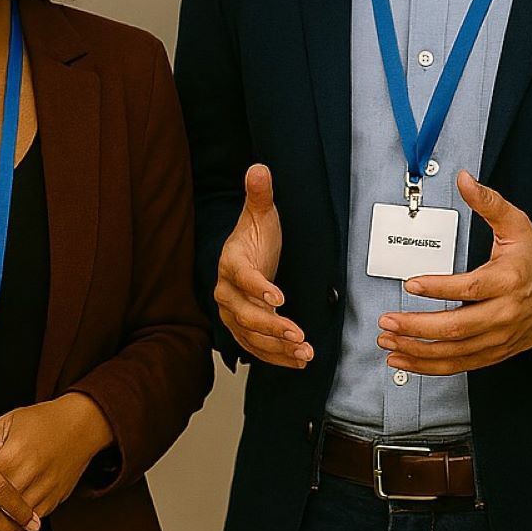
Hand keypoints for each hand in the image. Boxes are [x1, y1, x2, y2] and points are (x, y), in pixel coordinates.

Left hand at [0, 393, 114, 523]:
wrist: (80, 425)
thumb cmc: (45, 421)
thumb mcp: (10, 420)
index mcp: (15, 451)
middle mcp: (30, 471)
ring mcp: (44, 487)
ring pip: (14, 515)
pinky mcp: (54, 497)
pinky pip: (32, 517)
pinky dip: (18, 521)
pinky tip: (6, 520)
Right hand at [213, 164, 312, 367]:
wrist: (246, 255)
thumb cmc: (254, 235)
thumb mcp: (260, 214)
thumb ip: (259, 195)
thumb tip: (259, 168)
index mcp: (231, 263)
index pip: (241, 277)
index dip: (258, 287)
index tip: (279, 296)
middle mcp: (226, 292)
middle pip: (245, 314)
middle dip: (273, 327)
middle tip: (300, 335)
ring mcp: (232, 313)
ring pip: (251, 336)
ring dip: (277, 348)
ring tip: (305, 353)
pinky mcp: (242, 328)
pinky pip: (255, 348)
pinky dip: (276, 357)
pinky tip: (298, 362)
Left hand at [375, 172, 531, 375]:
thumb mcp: (516, 224)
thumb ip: (488, 202)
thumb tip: (465, 180)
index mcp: (508, 281)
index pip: (469, 288)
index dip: (438, 288)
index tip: (411, 283)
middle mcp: (503, 314)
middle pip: (456, 327)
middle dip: (417, 326)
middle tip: (388, 319)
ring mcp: (497, 337)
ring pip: (454, 352)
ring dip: (417, 350)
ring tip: (389, 340)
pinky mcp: (492, 352)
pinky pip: (458, 365)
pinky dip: (429, 366)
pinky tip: (405, 360)